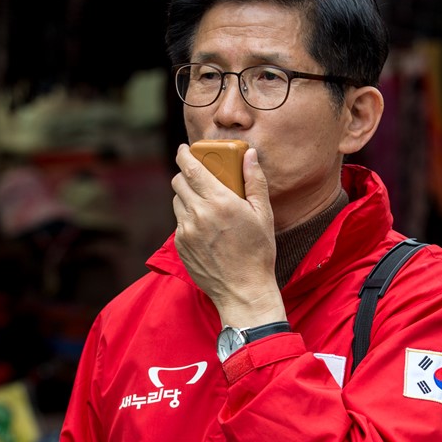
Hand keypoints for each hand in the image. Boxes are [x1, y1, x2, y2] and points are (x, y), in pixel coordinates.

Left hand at [172, 145, 285, 325]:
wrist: (243, 291)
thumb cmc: (258, 253)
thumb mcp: (263, 215)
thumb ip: (255, 181)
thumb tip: (249, 155)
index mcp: (220, 202)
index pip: (191, 168)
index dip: (184, 154)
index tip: (184, 149)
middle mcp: (198, 214)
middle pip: (178, 182)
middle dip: (185, 174)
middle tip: (197, 176)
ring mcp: (186, 231)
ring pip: (177, 202)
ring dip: (186, 196)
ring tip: (204, 204)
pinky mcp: (180, 246)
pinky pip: (179, 222)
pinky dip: (188, 218)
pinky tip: (205, 228)